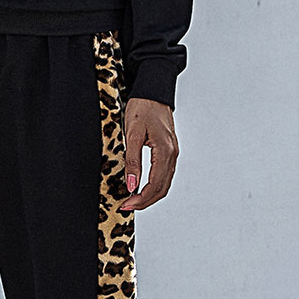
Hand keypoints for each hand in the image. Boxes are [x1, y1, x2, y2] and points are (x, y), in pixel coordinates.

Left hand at [120, 97, 177, 211]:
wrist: (153, 91)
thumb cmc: (142, 108)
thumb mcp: (132, 133)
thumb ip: (132, 160)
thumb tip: (131, 184)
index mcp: (165, 151)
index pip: (154, 185)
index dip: (140, 199)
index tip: (126, 205)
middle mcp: (172, 154)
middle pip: (162, 188)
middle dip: (145, 201)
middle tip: (126, 207)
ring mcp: (173, 152)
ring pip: (165, 183)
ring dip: (150, 195)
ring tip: (133, 201)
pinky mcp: (169, 150)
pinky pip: (165, 174)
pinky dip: (154, 186)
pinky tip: (142, 187)